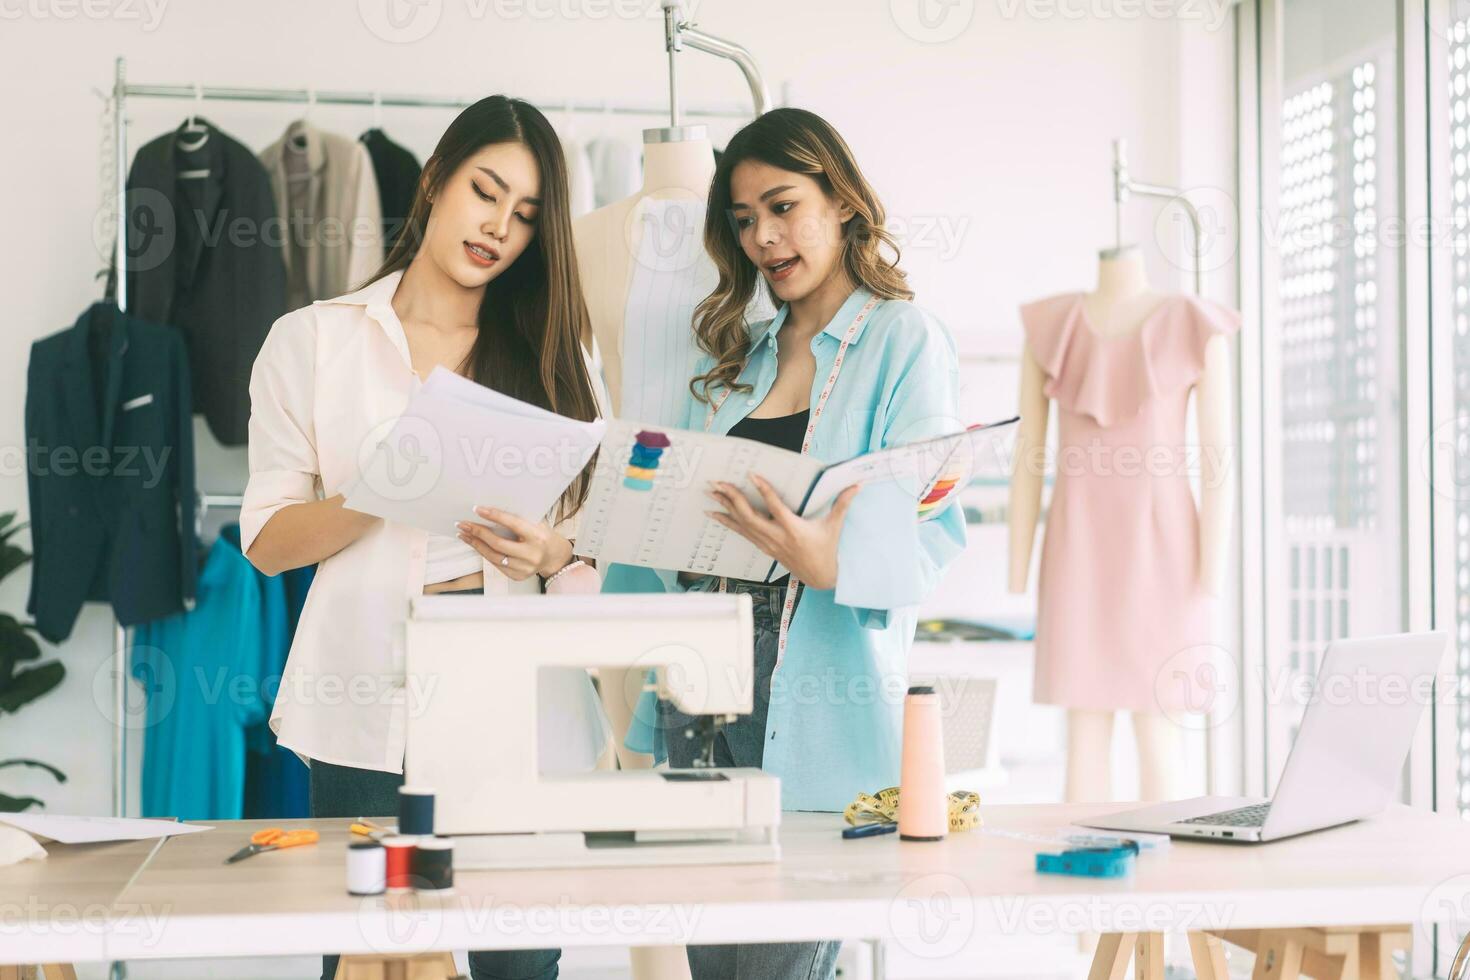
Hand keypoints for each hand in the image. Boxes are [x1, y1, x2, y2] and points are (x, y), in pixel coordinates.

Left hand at [456, 506, 573, 581]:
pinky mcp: (517, 576)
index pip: (513, 524)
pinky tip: (475, 544)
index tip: (477, 509)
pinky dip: (484, 553)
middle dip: (478, 532)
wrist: (553, 557)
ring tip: (464, 534)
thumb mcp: (535, 524)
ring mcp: (524, 568)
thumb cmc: (542, 536)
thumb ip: (517, 519)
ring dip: (476, 544)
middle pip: (498, 544)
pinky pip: (496, 564)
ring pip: (493, 556)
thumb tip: (490, 512)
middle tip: (464, 524)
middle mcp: (531, 555)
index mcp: (537, 537)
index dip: (494, 516)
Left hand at [705, 474, 860, 590]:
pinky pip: (742, 532)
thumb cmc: (827, 550)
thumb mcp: (834, 526)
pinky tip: (715, 513)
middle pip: (749, 516)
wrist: (819, 576)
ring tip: (710, 493)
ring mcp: (767, 543)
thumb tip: (856, 485)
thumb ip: (842, 503)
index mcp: (794, 529)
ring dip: (724, 508)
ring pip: (741, 524)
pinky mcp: (763, 547)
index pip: (776, 507)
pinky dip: (728, 522)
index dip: (764, 491)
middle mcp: (777, 536)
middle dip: (732, 499)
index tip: (751, 475)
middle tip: (717, 483)